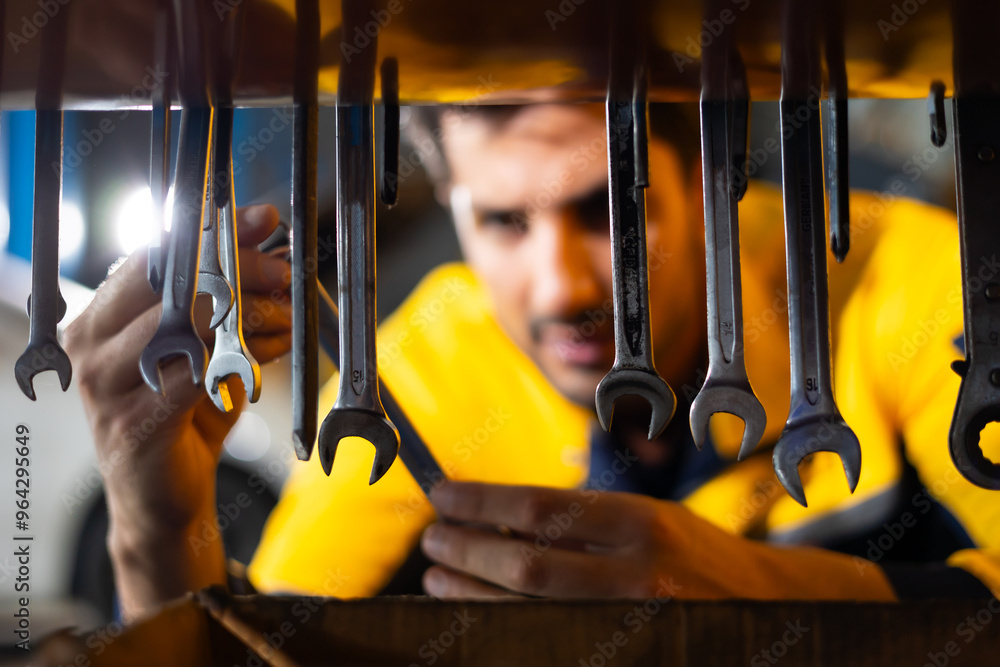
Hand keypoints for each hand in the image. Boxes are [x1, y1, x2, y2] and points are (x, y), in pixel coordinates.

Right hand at [64, 204, 290, 617]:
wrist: (164, 499)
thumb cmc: (185, 417)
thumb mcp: (210, 347)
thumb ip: (231, 299)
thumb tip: (271, 245)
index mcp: (100, 317)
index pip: (156, 256)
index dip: (213, 233)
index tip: (263, 221)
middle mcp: (90, 346)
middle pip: (171, 281)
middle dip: (239, 267)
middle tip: (284, 270)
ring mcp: (106, 386)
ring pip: (189, 323)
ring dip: (251, 314)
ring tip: (286, 317)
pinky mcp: (133, 424)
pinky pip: (198, 373)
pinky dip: (244, 357)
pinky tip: (269, 353)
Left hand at [421, 482, 896, 600]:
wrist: (769, 608)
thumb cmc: (693, 556)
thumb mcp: (647, 519)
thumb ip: (580, 522)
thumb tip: (494, 518)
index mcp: (641, 523)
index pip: (540, 507)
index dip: (481, 502)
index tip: (441, 495)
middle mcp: (638, 574)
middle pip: (526, 563)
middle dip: (467, 550)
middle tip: (432, 541)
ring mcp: (634, 625)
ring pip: (528, 611)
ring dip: (472, 592)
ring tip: (439, 576)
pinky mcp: (629, 656)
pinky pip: (547, 644)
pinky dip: (505, 629)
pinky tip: (478, 617)